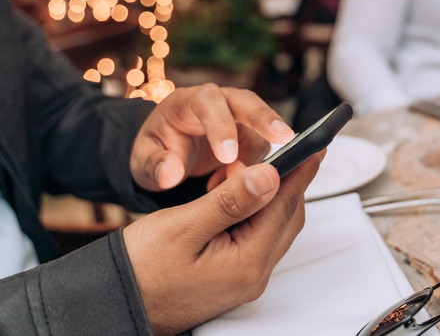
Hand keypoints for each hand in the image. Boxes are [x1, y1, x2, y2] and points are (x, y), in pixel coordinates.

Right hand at [123, 153, 322, 334]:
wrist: (115, 303)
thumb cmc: (141, 269)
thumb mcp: (184, 226)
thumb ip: (230, 201)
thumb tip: (269, 176)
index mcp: (247, 262)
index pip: (284, 206)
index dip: (300, 171)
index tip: (314, 145)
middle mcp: (253, 275)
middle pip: (286, 218)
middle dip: (291, 182)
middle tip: (295, 150)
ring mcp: (245, 280)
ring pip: (274, 228)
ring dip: (273, 197)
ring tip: (264, 168)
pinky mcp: (233, 278)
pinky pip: (259, 239)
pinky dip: (257, 213)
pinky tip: (244, 197)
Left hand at [130, 84, 294, 190]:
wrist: (167, 154)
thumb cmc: (158, 150)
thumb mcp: (144, 161)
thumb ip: (155, 166)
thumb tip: (170, 174)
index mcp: (189, 101)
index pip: (209, 103)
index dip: (221, 126)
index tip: (228, 157)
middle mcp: (219, 103)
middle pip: (247, 102)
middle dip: (265, 119)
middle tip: (284, 138)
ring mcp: (239, 119)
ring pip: (261, 133)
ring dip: (253, 162)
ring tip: (224, 187)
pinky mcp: (252, 136)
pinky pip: (263, 153)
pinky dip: (254, 172)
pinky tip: (232, 188)